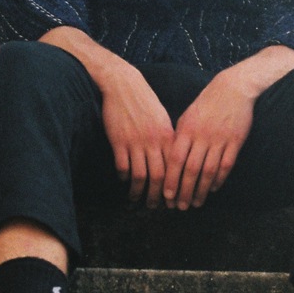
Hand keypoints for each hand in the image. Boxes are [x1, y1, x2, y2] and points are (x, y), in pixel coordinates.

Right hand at [99, 62, 175, 206]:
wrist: (123, 85)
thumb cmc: (144, 101)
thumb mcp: (162, 119)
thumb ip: (168, 139)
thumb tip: (173, 159)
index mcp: (168, 136)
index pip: (174, 169)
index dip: (174, 187)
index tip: (173, 199)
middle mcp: (154, 142)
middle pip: (159, 177)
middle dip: (157, 196)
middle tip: (155, 207)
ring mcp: (135, 142)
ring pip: (140, 176)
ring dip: (138, 192)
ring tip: (136, 200)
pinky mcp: (119, 141)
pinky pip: (122, 166)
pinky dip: (123, 177)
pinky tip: (123, 181)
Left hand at [162, 68, 255, 209]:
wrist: (232, 89)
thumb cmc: (205, 104)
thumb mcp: (186, 117)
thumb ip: (178, 138)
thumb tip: (170, 162)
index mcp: (186, 130)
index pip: (175, 160)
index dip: (170, 179)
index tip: (166, 196)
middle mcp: (202, 136)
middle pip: (191, 169)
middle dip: (184, 191)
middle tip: (180, 206)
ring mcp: (219, 140)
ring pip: (208, 171)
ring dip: (201, 190)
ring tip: (196, 203)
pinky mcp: (235, 141)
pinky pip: (226, 164)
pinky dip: (219, 179)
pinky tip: (213, 188)